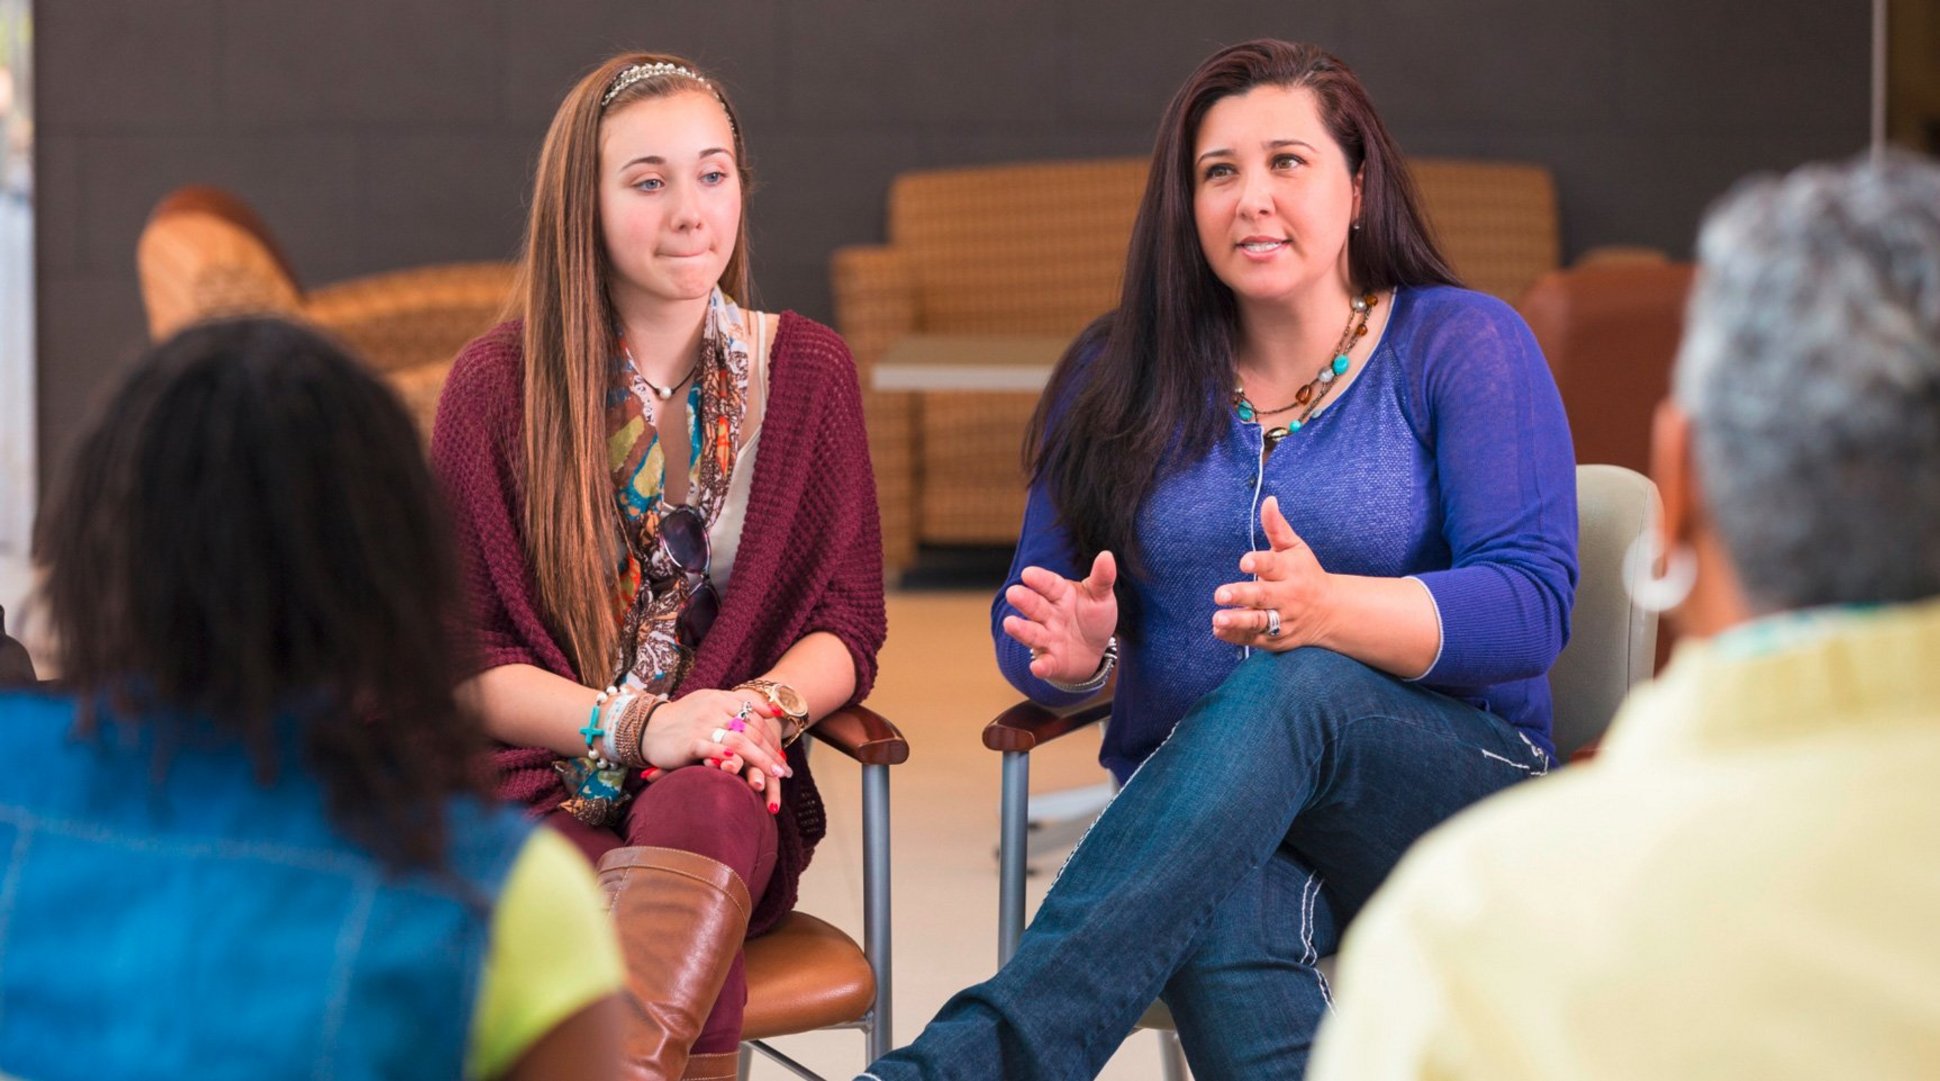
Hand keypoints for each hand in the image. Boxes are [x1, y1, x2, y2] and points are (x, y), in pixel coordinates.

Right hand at [637, 689, 792, 783]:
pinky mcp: (691, 742)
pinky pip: (715, 750)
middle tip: (784, 768)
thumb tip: (773, 710)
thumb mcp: (711, 703)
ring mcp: (703, 725)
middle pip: (751, 730)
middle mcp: (714, 709)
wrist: (646, 726)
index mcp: (721, 698)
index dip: (771, 736)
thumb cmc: (683, 719)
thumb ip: (740, 705)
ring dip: (760, 759)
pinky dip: (731, 759)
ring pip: (740, 741)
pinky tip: (745, 770)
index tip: (781, 755)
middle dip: (770, 751)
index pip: (755, 716)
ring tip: (775, 773)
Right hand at [1001, 551, 1118, 683]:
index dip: (1039, 580)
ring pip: (1032, 633)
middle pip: (1035, 606)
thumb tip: (1107, 555)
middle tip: (1013, 593)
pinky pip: (1046, 664)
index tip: (1028, 573)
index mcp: (1060, 595)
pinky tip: (1036, 668)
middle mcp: (1049, 616)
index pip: (1049, 585)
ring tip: (1009, 624)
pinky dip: (1041, 667)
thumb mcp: (1101, 597)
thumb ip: (1102, 578)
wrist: (1094, 651)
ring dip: (1021, 630)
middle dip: (1024, 601)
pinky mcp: (1052, 662)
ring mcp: (1048, 639)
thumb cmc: (1093, 618)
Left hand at [1212, 496, 1334, 651]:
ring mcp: (1282, 620)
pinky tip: (1219, 630)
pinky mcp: (1276, 639)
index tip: (1244, 561)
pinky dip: (1236, 636)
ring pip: (1260, 622)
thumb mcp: (1296, 548)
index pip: (1274, 565)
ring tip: (1218, 619)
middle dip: (1242, 595)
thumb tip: (1268, 500)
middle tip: (1220, 594)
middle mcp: (1287, 597)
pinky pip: (1255, 639)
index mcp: (1290, 571)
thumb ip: (1277, 528)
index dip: (1259, 563)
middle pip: (1263, 596)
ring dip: (1238, 622)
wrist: (1330, 612)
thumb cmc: (1306, 573)